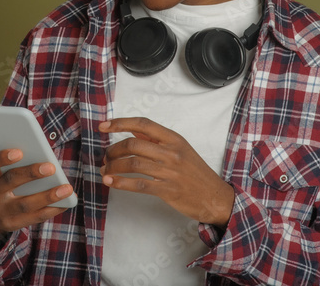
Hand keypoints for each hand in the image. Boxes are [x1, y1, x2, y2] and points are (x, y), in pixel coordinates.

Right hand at [0, 149, 74, 235]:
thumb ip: (14, 165)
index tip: (19, 152)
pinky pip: (34, 217)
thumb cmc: (1, 186)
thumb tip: (42, 157)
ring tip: (66, 189)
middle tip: (51, 167)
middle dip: (31, 173)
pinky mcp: (12, 224)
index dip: (2, 157)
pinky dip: (52, 209)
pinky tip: (65, 202)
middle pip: (11, 181)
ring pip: (26, 203)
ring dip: (48, 196)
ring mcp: (1, 211)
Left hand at [98, 116, 234, 226]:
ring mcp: (170, 171)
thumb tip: (134, 130)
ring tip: (105, 172)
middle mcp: (171, 152)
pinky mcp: (168, 190)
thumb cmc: (196, 172)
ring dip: (113, 167)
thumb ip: (157, 139)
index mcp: (174, 139)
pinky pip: (139, 184)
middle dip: (113, 150)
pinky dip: (121, 183)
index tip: (103, 126)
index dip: (120, 123)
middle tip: (106, 158)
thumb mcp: (180, 148)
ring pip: (133, 164)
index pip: (143, 124)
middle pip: (133, 144)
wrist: (215, 197)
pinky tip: (111, 183)